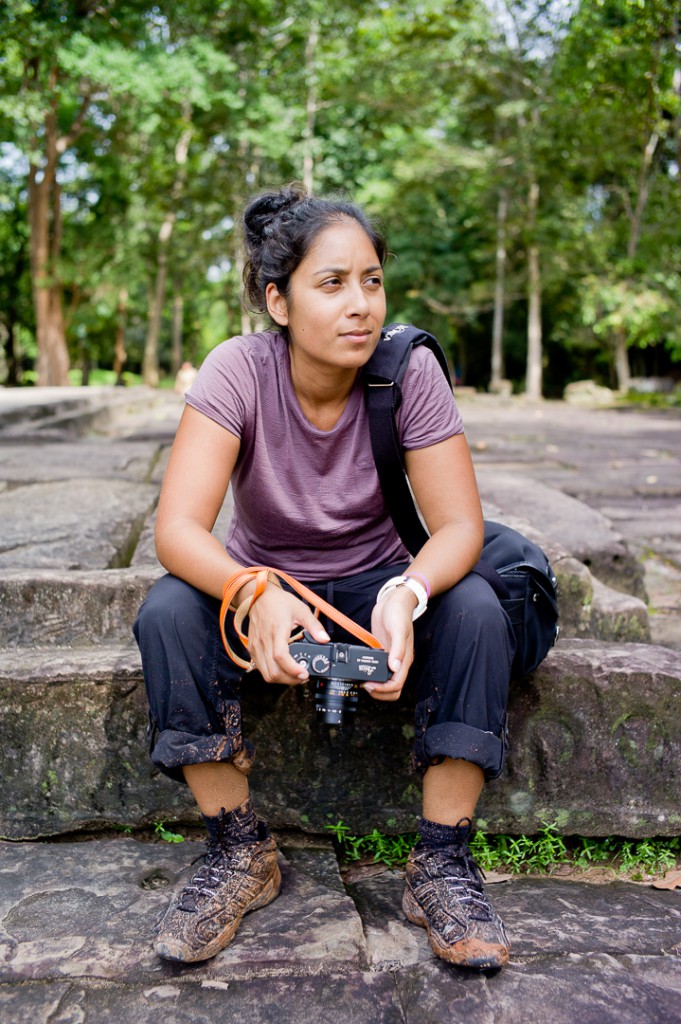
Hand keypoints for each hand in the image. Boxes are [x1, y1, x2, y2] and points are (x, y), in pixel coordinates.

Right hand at [245, 584, 328, 683]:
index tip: (304, 673)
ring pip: (266, 674)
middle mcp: (264, 641)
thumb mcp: (301, 610)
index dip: (293, 670)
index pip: (281, 657)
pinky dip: (273, 673)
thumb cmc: (279, 602)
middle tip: (303, 677)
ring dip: (282, 679)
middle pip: (273, 672)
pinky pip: (261, 668)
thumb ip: (314, 626)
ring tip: (294, 675)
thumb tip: (325, 639)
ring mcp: (256, 647)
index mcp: (277, 631)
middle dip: (290, 680)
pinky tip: (283, 669)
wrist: (258, 597)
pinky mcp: (252, 649)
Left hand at [366, 586, 415, 701]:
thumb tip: (395, 667)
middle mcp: (398, 661)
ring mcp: (390, 658)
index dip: (383, 689)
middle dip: (379, 693)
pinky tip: (360, 670)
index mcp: (405, 659)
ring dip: (375, 687)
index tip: (369, 685)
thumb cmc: (399, 613)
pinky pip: (378, 669)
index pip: (397, 684)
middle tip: (365, 685)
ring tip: (362, 681)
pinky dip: (370, 674)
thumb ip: (397, 649)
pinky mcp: (382, 652)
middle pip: (393, 689)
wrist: (394, 601)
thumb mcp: (398, 629)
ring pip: (385, 682)